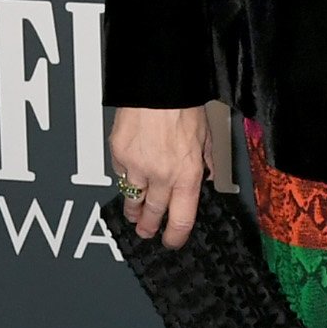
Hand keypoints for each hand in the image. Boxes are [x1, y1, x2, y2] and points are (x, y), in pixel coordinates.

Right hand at [108, 104, 210, 249]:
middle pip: (154, 214)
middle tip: (147, 232)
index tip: (172, 241)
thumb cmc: (183, 106)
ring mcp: (137, 167)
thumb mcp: (206, 137)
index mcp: (187, 175)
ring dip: (133, 209)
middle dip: (150, 227)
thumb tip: (208, 178)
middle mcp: (162, 176)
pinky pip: (121, 175)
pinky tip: (129, 177)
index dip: (175, 236)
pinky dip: (125, 178)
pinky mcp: (118, 155)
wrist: (157, 86)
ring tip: (134, 215)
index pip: (182, 218)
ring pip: (132, 199)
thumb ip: (205, 163)